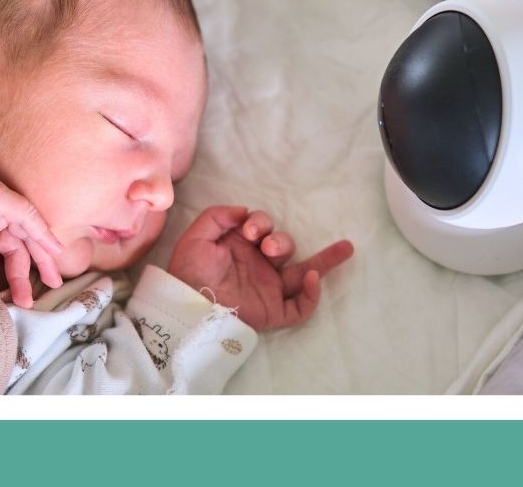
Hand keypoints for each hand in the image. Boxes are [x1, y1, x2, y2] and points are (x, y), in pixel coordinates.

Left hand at [167, 205, 352, 330]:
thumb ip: (217, 216)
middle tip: (266, 246)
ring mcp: (268, 289)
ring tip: (336, 251)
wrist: (187, 305)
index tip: (249, 230)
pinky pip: (300, 308)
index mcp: (242, 248)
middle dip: (281, 240)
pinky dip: (312, 295)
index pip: (264, 228)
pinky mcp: (273, 311)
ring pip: (304, 274)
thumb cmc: (188, 272)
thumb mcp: (196, 237)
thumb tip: (244, 211)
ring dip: (322, 260)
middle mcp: (259, 266)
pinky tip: (313, 278)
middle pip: (286, 247)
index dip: (262, 222)